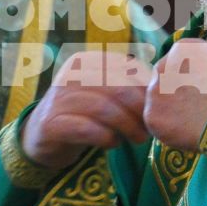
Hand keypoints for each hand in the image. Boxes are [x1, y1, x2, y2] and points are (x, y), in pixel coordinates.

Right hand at [20, 47, 152, 170]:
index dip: (146, 90)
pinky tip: (113, 144)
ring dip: (127, 127)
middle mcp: (71, 76)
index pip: (126, 70)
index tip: (158, 109)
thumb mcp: (103, 94)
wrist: (41, 136)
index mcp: (87, 62)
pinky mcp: (51, 124)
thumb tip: (165, 87)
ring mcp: (59, 99)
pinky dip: (106, 138)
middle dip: (139, 112)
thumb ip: (127, 87)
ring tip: (138, 139)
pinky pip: (86, 129)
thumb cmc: (82, 114)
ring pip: (104, 109)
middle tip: (150, 129)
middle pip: (118, 90)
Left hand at [142, 38, 206, 151]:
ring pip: (157, 103)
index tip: (200, 92)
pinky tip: (189, 134)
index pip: (177, 63)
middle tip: (193, 110)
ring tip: (194, 124)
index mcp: (183, 49)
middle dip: (174, 95)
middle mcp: (163, 65)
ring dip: (171, 113)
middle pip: (163, 81)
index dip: (188, 80)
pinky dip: (170, 131)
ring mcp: (155, 91)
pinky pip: (157, 125)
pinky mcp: (152, 116)